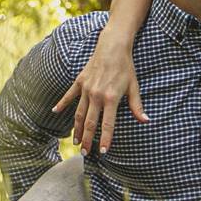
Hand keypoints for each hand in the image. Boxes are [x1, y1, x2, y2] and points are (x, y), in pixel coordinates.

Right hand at [52, 33, 148, 154]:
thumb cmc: (125, 67)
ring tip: (76, 142)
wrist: (113, 46)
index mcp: (111, 98)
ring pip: (79, 113)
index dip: (105, 139)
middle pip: (90, 123)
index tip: (103, 151)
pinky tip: (55, 112)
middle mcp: (96, 95)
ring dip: (76, 129)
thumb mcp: (134, 86)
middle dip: (87, 140)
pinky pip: (69, 95)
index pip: (107, 124)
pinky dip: (61, 104)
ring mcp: (86, 88)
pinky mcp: (79, 81)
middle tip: (85, 153)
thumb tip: (146, 121)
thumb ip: (137, 106)